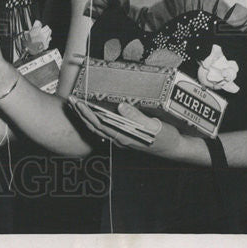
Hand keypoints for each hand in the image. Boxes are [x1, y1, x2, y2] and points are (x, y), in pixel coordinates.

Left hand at [68, 98, 183, 158]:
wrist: (176, 148)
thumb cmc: (167, 138)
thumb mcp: (155, 127)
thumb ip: (138, 118)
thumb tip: (121, 107)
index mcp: (124, 137)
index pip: (99, 124)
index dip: (87, 113)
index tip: (77, 102)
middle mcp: (119, 139)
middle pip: (94, 126)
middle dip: (80, 113)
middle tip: (70, 99)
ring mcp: (121, 139)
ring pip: (97, 128)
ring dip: (85, 116)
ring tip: (76, 104)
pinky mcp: (124, 136)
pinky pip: (105, 128)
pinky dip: (95, 119)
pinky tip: (91, 113)